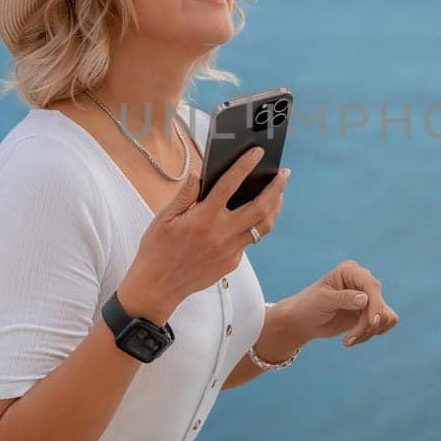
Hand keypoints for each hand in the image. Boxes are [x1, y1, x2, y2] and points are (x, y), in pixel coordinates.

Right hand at [119, 147, 288, 320]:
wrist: (157, 288)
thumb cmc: (157, 250)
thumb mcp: (164, 218)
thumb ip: (185, 194)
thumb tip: (199, 174)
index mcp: (203, 218)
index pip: (229, 185)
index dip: (245, 165)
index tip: (257, 152)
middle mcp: (221, 234)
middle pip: (261, 208)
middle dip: (277, 188)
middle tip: (284, 174)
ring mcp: (230, 250)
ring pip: (263, 226)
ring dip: (274, 208)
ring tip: (278, 194)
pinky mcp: (232, 262)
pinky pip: (248, 241)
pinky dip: (252, 226)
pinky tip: (250, 218)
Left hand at [288, 259, 397, 347]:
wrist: (304, 321)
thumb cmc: (309, 306)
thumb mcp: (323, 300)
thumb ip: (343, 298)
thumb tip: (365, 299)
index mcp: (350, 271)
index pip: (371, 286)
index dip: (375, 304)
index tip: (373, 323)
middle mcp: (362, 281)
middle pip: (379, 303)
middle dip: (367, 325)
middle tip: (349, 339)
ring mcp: (368, 297)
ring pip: (385, 316)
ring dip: (369, 332)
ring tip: (349, 341)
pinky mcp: (370, 312)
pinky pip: (383, 324)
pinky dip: (371, 334)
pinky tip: (353, 339)